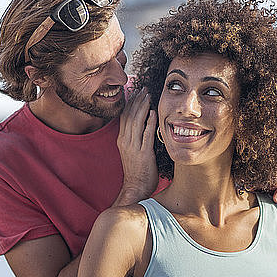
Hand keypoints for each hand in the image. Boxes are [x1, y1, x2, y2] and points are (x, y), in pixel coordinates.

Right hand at [116, 88, 158, 204]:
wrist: (136, 187)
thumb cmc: (137, 171)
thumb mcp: (132, 151)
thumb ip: (135, 137)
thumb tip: (143, 123)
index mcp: (122, 140)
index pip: (124, 116)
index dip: (130, 103)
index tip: (137, 92)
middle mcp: (125, 141)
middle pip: (129, 116)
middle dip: (137, 100)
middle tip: (143, 89)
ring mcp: (133, 147)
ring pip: (136, 122)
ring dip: (143, 107)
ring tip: (148, 95)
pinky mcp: (143, 154)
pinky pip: (146, 135)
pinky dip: (149, 123)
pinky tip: (154, 113)